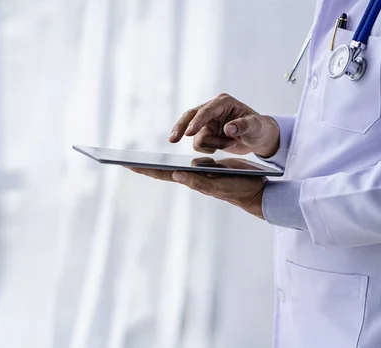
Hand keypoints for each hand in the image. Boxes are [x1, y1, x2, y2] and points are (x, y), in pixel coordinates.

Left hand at [126, 165, 266, 219]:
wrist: (257, 191)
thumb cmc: (241, 189)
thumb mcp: (221, 185)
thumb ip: (200, 182)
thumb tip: (176, 175)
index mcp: (191, 180)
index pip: (163, 174)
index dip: (145, 169)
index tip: (127, 164)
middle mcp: (191, 177)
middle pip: (162, 171)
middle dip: (144, 166)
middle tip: (124, 160)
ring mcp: (198, 173)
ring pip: (172, 167)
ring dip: (155, 164)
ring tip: (138, 160)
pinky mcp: (207, 168)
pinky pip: (186, 164)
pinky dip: (173, 162)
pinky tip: (166, 161)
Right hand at [168, 93, 279, 156]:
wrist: (258, 137)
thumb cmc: (258, 128)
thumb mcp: (255, 126)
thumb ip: (242, 126)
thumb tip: (228, 128)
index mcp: (223, 102)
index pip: (206, 111)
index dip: (197, 121)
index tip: (189, 133)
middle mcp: (212, 110)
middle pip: (190, 116)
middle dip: (181, 128)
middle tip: (173, 139)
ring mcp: (207, 122)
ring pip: (196, 136)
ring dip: (212, 145)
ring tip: (230, 143)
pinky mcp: (205, 133)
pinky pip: (199, 144)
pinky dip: (210, 149)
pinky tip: (223, 145)